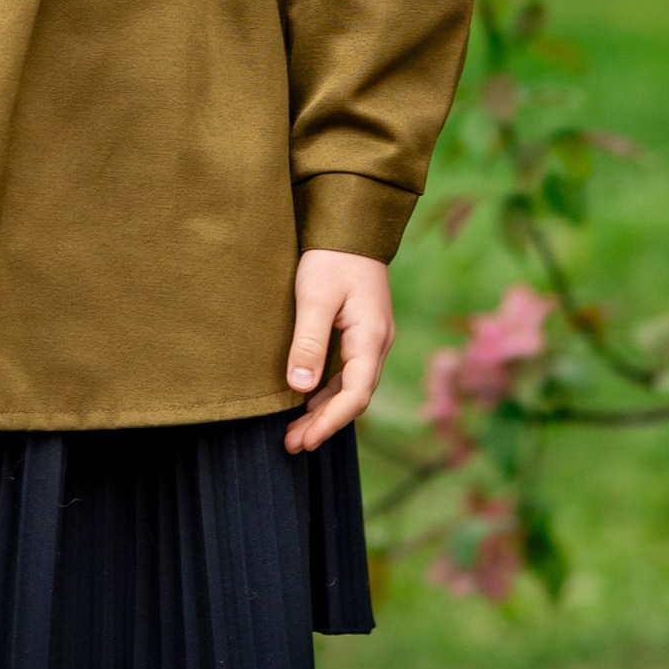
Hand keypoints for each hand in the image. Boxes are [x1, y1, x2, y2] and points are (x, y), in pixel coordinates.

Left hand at [282, 251, 392, 453]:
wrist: (350, 224)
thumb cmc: (331, 257)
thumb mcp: (315, 298)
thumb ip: (309, 342)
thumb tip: (301, 389)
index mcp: (371, 337)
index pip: (356, 395)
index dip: (329, 422)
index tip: (303, 441)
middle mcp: (377, 342)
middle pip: (355, 397)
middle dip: (324, 423)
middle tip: (292, 444)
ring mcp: (371, 338)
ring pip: (351, 386)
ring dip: (325, 410)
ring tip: (294, 431)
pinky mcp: (360, 331)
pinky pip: (348, 372)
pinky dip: (328, 391)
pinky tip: (306, 400)